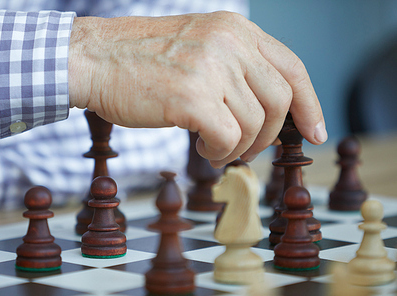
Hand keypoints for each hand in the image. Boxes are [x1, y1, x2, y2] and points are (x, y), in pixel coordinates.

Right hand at [68, 12, 325, 166]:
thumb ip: (234, 68)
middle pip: (280, 101)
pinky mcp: (192, 97)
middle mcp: (229, 43)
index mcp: (234, 29)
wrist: (93, 59)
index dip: (310, 104)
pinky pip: (228, 138)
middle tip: (247, 150)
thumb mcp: (198, 47)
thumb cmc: (139, 61)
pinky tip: (203, 148)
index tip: (316, 132)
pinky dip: (220, 151)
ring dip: (238, 146)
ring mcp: (211, 68)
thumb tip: (264, 110)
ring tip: (214, 148)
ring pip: (255, 124)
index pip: (292, 67)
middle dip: (269, 135)